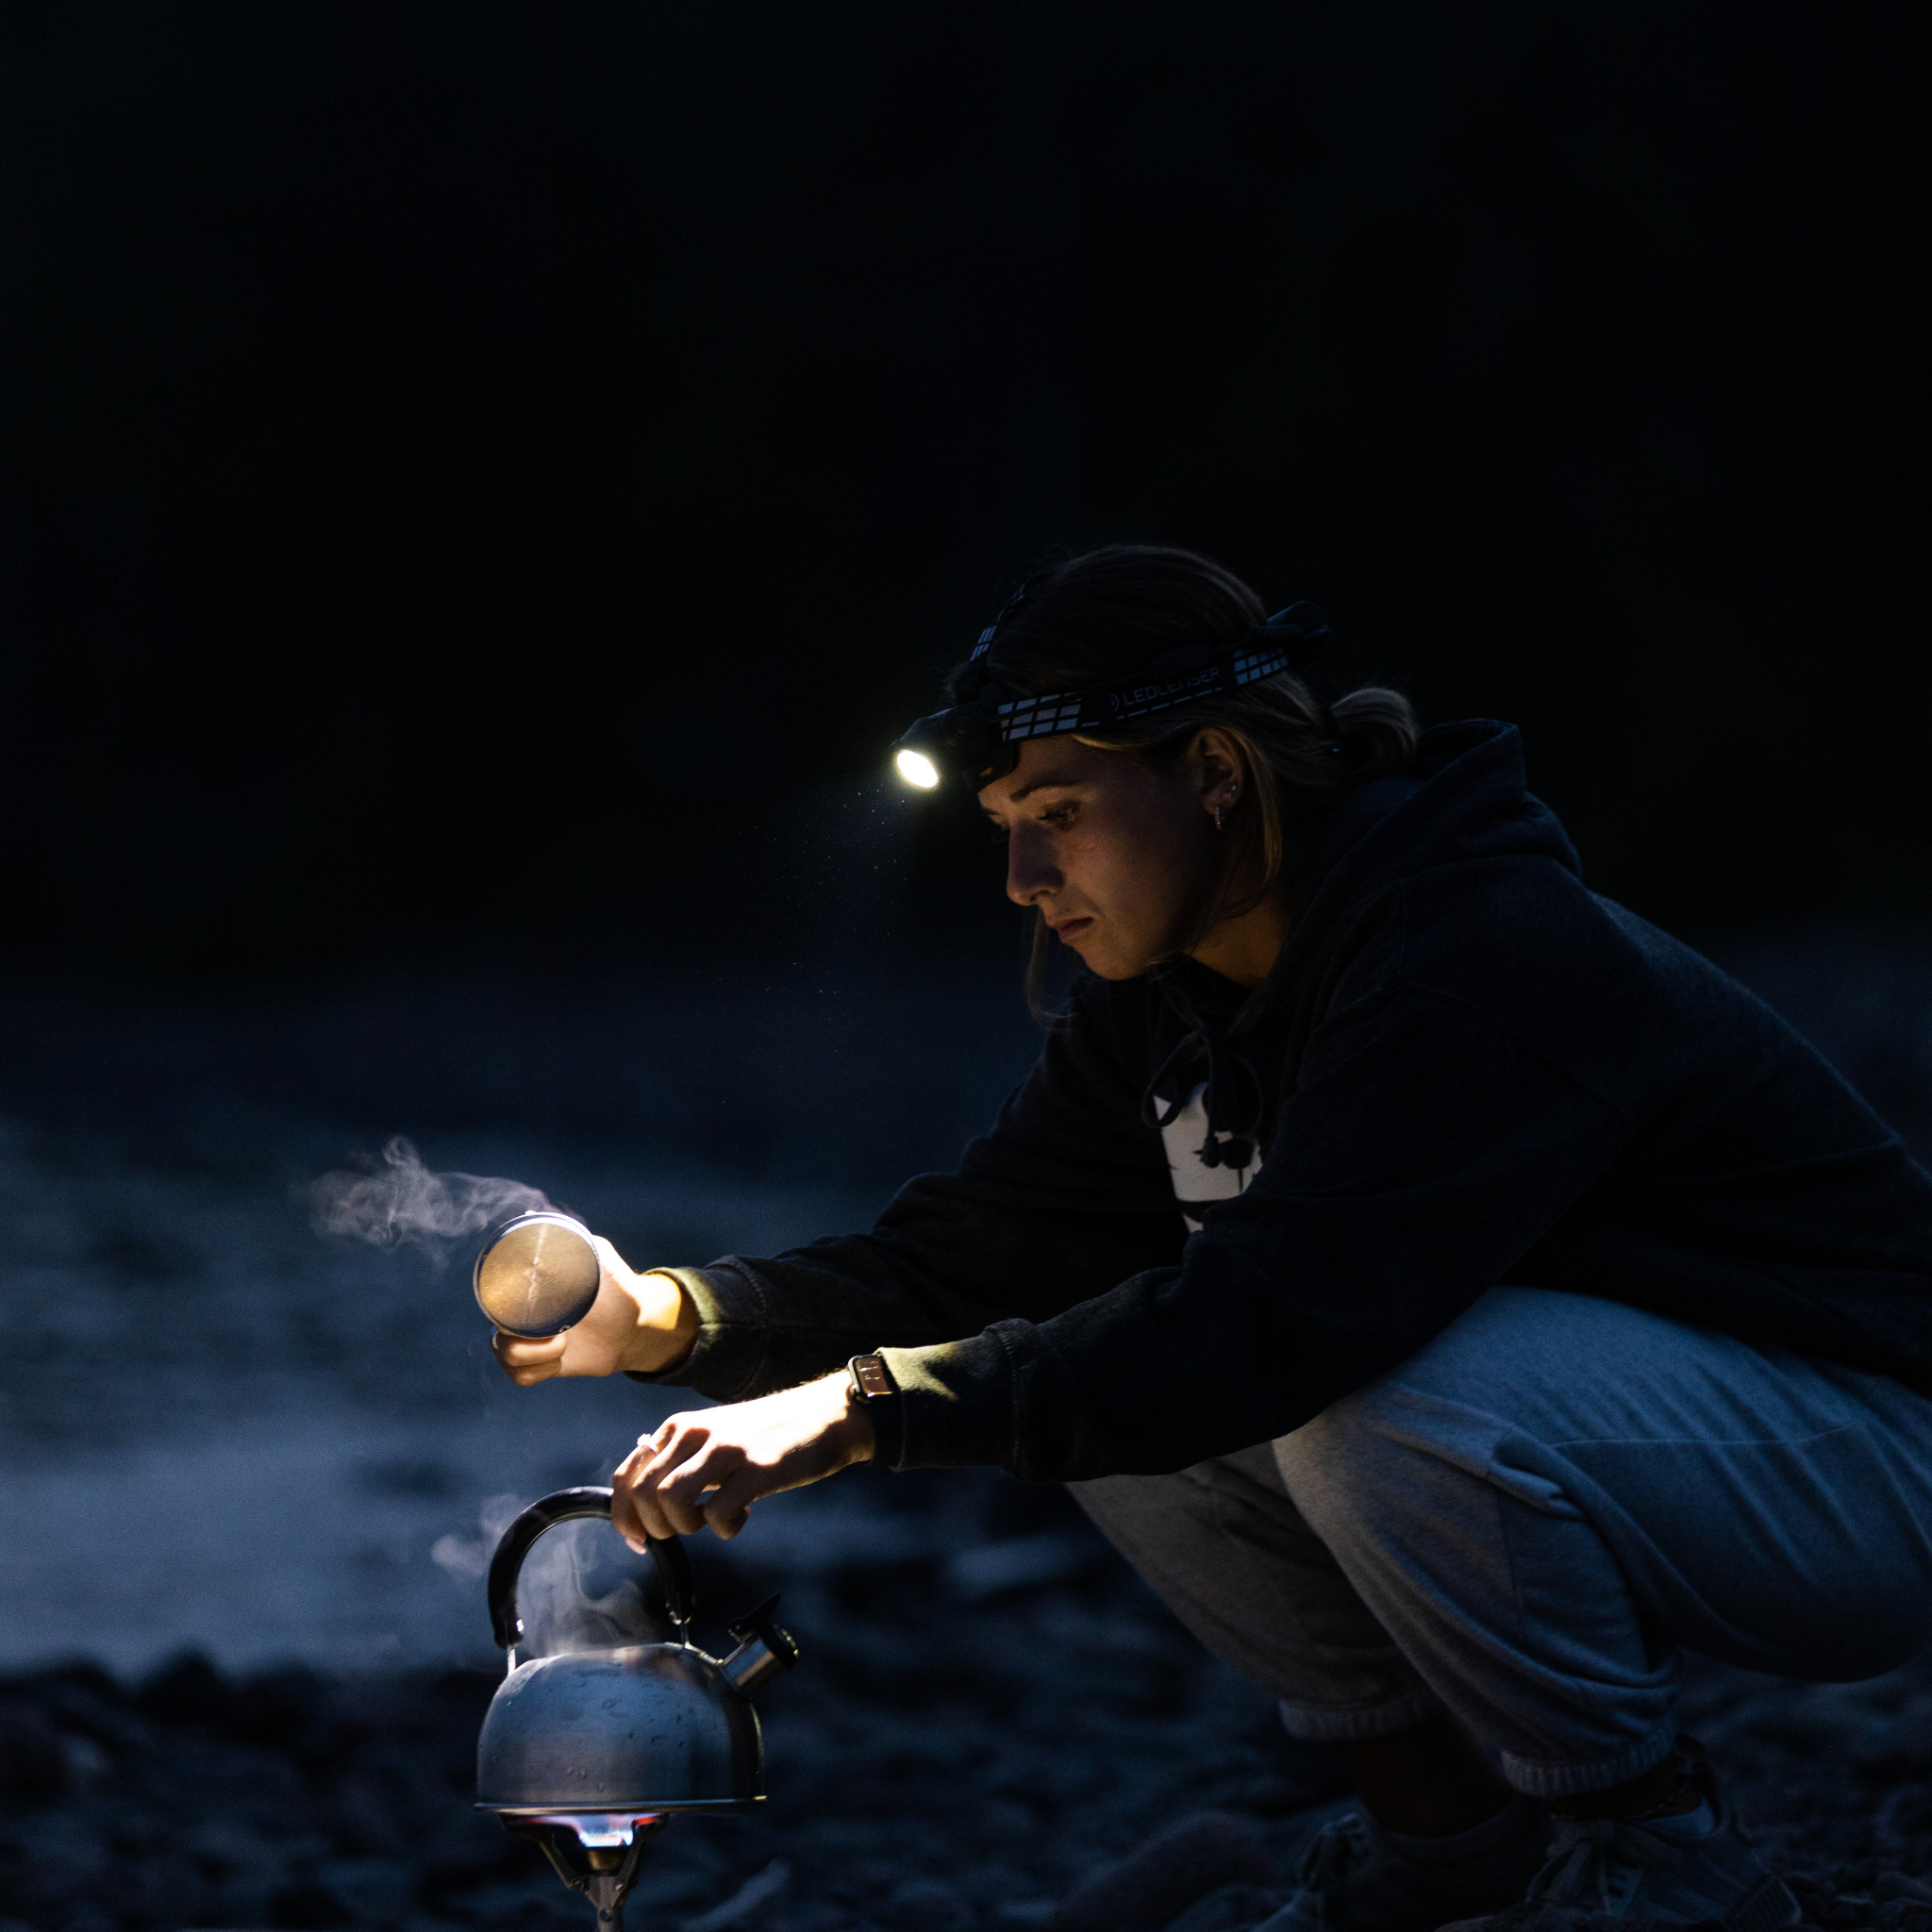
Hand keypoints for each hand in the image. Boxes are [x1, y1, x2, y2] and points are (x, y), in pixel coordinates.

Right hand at [491, 1237, 698, 1384]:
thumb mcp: (601, 1259)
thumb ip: (577, 1243)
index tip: (535, 1307)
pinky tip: (561, 1359)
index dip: (503, 1303)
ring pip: (505, 1354)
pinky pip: (520, 1376)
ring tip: (564, 1343)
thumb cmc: (616, 1289)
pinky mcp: (536, 1365)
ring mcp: (526, 1341)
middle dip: (526, 1335)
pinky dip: (542, 1370)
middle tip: (561, 1329)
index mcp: (528, 1285)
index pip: (494, 1291)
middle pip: (496, 1329)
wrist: (633, 1328)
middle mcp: (521, 1312)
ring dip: (537, 1354)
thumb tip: (546, 1227)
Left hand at [612, 1374, 875, 1543]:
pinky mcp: (755, 1469)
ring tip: (707, 1521)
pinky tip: (742, 1516)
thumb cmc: (770, 1434)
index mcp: (680, 1426)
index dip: (623, 1515)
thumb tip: (646, 1502)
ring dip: (682, 1526)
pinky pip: (716, 1514)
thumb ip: (682, 1459)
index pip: (628, 1473)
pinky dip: (723, 1529)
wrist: (826, 1416)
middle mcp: (696, 1432)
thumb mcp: (716, 1435)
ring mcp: (726, 1449)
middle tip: (679, 1534)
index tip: (637, 1540)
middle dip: (653, 1527)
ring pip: (668, 1498)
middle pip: (642, 1491)